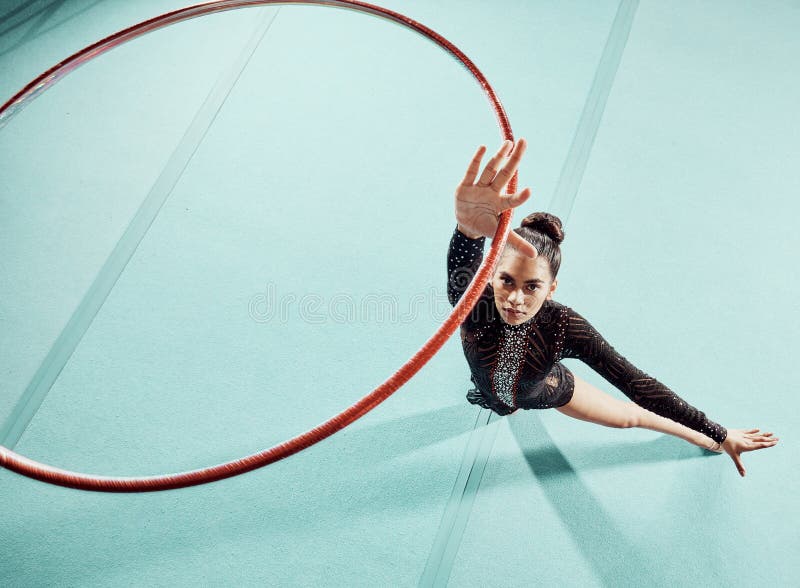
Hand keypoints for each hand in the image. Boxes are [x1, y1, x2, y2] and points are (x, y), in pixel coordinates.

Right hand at [455, 138, 536, 257]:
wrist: (466, 224)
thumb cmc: (486, 226)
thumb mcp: (499, 234)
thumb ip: (516, 241)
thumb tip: (535, 255)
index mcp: (501, 204)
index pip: (512, 199)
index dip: (520, 197)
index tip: (529, 191)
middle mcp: (492, 192)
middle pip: (505, 174)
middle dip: (514, 159)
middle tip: (523, 143)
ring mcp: (479, 188)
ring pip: (490, 170)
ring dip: (498, 157)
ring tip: (508, 143)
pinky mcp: (465, 186)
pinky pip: (471, 171)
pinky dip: (476, 160)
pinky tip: (483, 148)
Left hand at [721, 428, 778, 476]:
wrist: (721, 435)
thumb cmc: (728, 446)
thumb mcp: (734, 457)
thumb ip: (739, 466)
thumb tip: (743, 475)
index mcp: (748, 446)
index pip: (760, 445)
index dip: (768, 444)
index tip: (775, 443)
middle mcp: (748, 440)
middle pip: (760, 440)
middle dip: (769, 439)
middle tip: (777, 438)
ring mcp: (744, 435)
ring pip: (756, 435)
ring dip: (764, 434)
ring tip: (771, 433)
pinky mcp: (740, 432)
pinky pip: (748, 431)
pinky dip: (753, 430)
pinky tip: (758, 429)